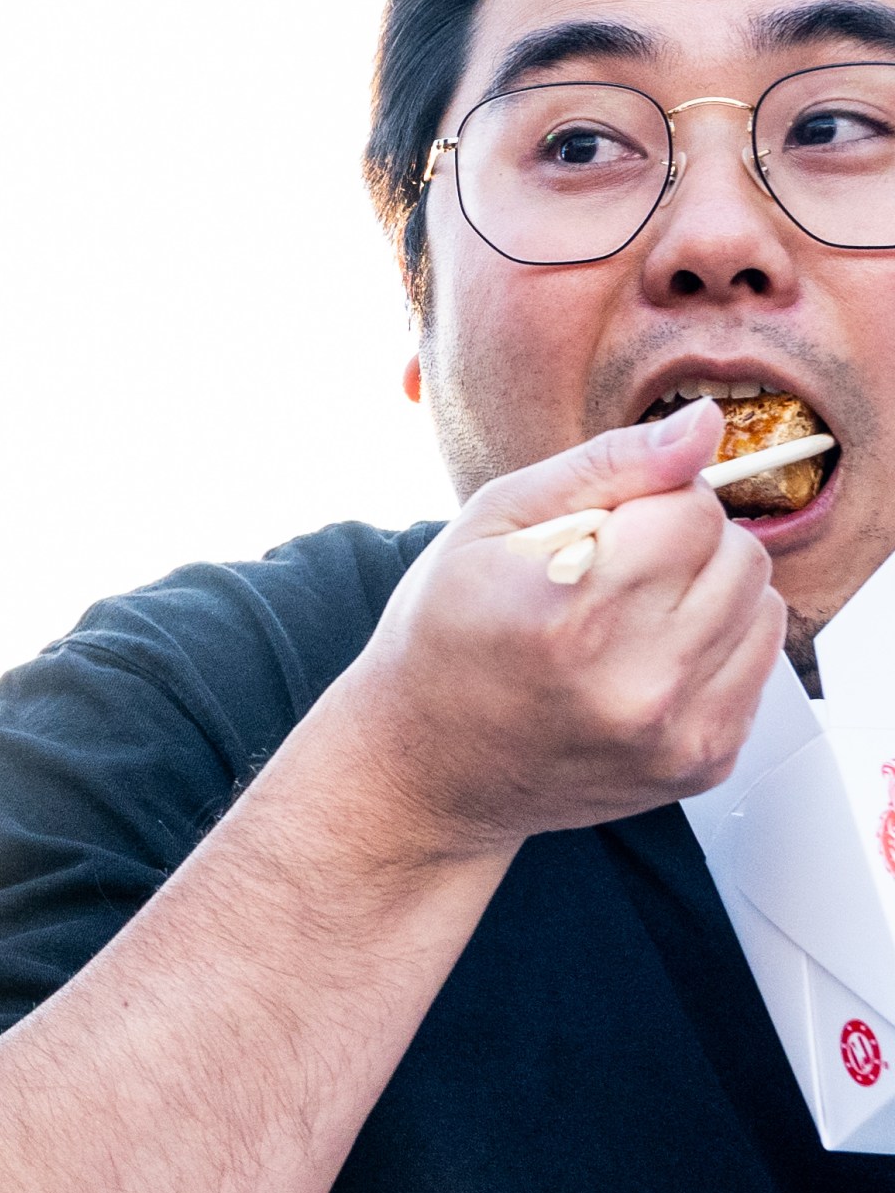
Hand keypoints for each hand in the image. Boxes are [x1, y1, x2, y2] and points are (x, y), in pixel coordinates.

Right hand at [338, 400, 782, 858]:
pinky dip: (713, 649)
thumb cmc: (444, 639)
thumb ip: (606, 465)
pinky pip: (760, 665)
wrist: (430, 767)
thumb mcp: (491, 524)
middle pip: (740, 553)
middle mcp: (634, 684)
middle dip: (683, 545)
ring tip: (629, 618)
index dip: (645, 504)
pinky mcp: (704, 762)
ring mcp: (675, 733)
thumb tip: (702, 426)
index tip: (597, 533)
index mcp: (571, 614)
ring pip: (762, 606)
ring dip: (706, 595)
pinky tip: (647, 660)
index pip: (692, 508)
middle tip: (611, 575)